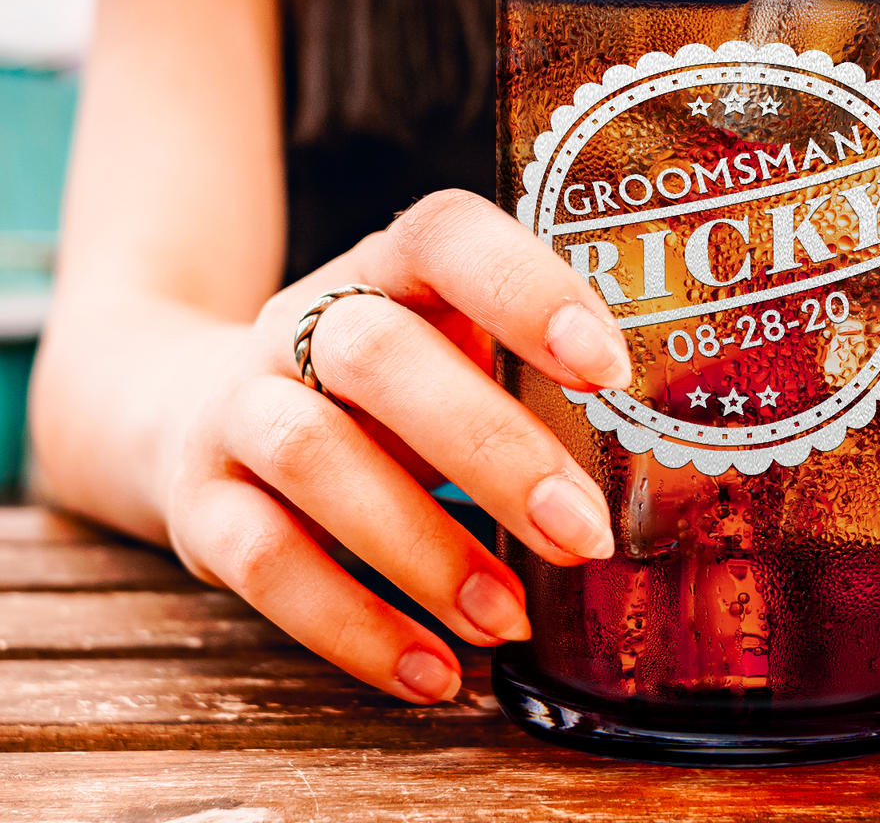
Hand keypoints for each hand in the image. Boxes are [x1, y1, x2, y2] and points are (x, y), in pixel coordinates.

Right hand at [163, 190, 630, 702]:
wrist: (195, 410)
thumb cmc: (376, 390)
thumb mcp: (443, 353)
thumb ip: (524, 381)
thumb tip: (653, 465)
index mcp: (387, 269)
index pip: (447, 237)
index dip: (526, 290)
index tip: (608, 370)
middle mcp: (301, 322)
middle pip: (379, 355)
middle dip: (492, 450)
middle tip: (581, 536)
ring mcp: (239, 405)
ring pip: (314, 455)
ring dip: (423, 549)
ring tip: (506, 618)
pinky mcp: (199, 501)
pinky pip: (263, 561)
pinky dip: (353, 627)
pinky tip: (433, 672)